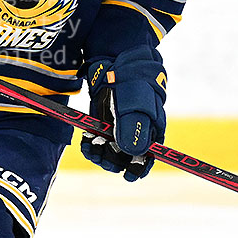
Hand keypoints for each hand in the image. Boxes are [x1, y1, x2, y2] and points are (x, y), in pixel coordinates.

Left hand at [80, 45, 166, 180]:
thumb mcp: (136, 102)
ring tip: (92, 149)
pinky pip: (96, 142)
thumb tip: (133, 152)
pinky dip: (90, 145)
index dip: (139, 169)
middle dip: (114, 160)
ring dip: (100, 155)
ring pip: (109, 152)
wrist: (114, 61)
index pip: (147, 158)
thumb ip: (135, 126)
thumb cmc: (132, 81)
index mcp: (150, 131)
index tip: (129, 176)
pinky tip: (86, 142)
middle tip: (104, 155)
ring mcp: (116, 128)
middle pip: (125, 158)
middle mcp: (134, 133)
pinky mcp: (101, 123)